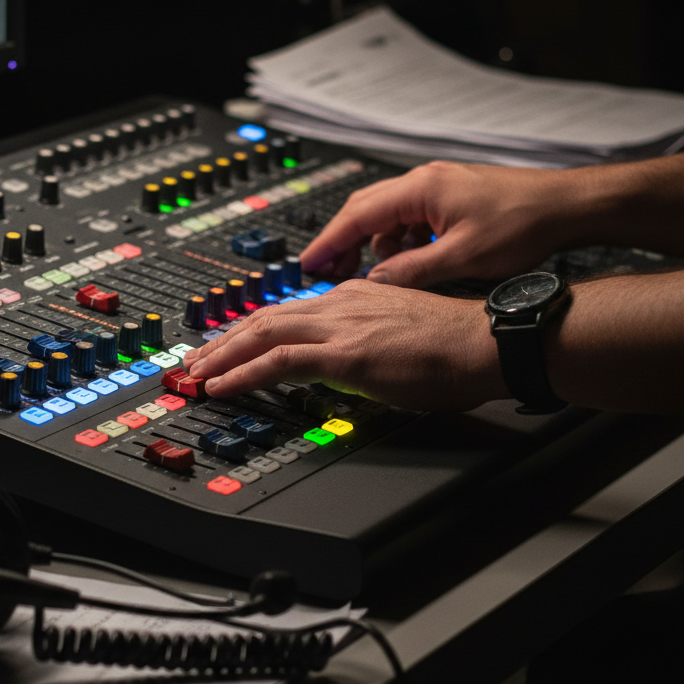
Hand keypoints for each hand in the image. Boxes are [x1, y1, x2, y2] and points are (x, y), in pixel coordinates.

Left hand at [182, 280, 505, 409]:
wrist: (486, 343)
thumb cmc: (457, 346)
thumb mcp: (399, 340)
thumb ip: (366, 346)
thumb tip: (351, 369)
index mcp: (354, 296)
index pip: (288, 311)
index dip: (251, 331)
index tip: (229, 348)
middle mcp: (341, 302)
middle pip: (265, 317)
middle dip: (224, 341)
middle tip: (196, 361)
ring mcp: (341, 324)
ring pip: (262, 334)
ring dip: (223, 357)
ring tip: (198, 376)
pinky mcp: (345, 352)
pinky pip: (279, 361)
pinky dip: (244, 373)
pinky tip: (224, 386)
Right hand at [300, 160, 591, 287]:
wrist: (568, 207)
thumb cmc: (524, 223)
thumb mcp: (461, 258)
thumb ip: (411, 271)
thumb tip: (374, 282)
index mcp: (420, 190)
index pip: (356, 215)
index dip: (328, 242)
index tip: (308, 263)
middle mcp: (424, 183)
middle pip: (365, 211)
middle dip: (344, 243)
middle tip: (328, 273)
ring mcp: (438, 189)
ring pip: (388, 218)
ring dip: (377, 247)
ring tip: (378, 276)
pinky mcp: (451, 199)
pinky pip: (410, 221)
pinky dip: (402, 243)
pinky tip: (413, 264)